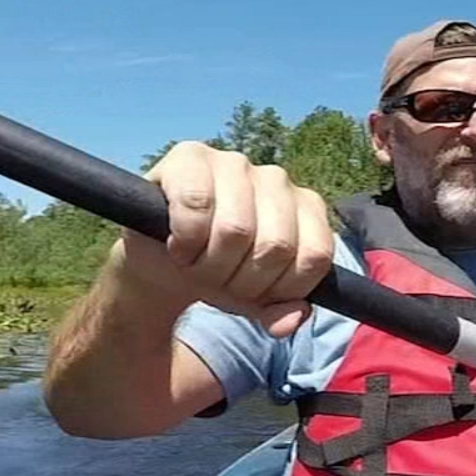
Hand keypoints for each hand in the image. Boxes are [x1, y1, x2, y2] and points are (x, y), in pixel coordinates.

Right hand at [117, 141, 334, 336]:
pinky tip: (178, 245)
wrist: (161, 262)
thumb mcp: (253, 301)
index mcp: (306, 208)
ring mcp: (235, 163)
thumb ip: (280, 312)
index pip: (315, 255)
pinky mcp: (191, 156)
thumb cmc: (217, 272)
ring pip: (236, 228)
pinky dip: (184, 240)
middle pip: (275, 246)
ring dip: (208, 264)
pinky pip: (196, 204)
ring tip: (195, 264)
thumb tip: (293, 318)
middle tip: (218, 280)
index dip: (282, 289)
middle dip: (241, 281)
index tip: (256, 294)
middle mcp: (276, 179)